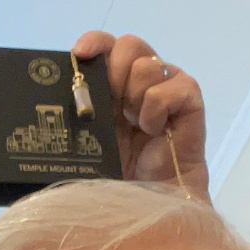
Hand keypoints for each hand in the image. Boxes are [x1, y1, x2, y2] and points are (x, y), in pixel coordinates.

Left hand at [71, 30, 209, 199]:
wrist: (148, 207)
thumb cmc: (117, 177)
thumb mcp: (88, 141)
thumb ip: (78, 112)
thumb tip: (59, 87)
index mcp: (114, 88)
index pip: (107, 45)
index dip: (95, 41)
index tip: (80, 54)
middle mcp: (141, 84)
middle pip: (130, 45)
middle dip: (116, 69)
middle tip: (114, 103)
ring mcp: (168, 92)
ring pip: (150, 64)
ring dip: (136, 95)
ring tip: (136, 125)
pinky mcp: (190, 105)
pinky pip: (177, 85)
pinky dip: (160, 106)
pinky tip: (154, 130)